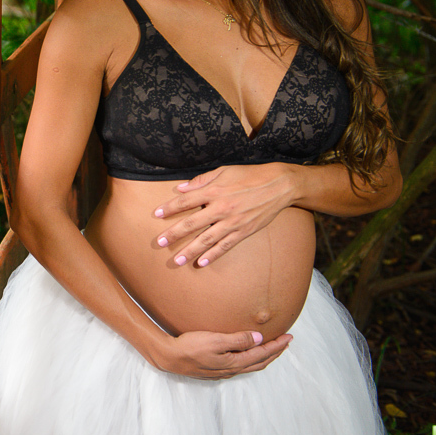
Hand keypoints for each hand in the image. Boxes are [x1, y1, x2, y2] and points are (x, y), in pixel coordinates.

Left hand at [153, 162, 301, 266]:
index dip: (170, 208)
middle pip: (192, 224)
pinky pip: (225, 246)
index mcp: (214, 191)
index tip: (156, 214)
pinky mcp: (243, 231)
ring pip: (207, 239)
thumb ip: (200, 181)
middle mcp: (221, 208)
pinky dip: (213, 255)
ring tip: (177, 260)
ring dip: (190, 251)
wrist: (279, 185)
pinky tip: (202, 262)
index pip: (185, 201)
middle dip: (173, 234)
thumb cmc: (249, 175)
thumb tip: (180, 188)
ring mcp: (233, 222)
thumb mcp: (223, 172)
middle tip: (159, 243)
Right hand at [153, 329, 292, 378]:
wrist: (170, 357)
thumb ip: (238, 339)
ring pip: (251, 365)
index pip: (262, 354)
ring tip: (271, 348)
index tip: (289, 337)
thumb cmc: (191, 347)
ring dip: (263, 356)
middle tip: (285, 342)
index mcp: (235, 362)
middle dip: (274, 352)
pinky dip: (251, 359)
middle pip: (260, 362)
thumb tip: (259, 338)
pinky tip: (247, 354)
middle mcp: (232, 369)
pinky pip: (241, 366)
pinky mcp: (215, 370)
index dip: (277, 346)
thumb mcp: (215, 340)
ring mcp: (223, 371)